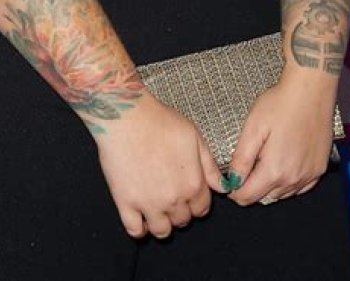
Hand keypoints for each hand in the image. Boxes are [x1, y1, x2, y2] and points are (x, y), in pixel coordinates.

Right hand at [94, 91, 225, 238]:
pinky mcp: (126, 203)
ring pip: (162, 231)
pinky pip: (135, 230)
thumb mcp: (194, 137)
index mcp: (193, 184)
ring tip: (158, 208)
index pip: (201, 209)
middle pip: (182, 220)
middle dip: (181, 210)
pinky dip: (140, 228)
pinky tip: (141, 217)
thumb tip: (224, 187)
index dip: (197, 202)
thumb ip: (210, 166)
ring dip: (163, 222)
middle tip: (171, 195)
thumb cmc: (160, 121)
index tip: (189, 195)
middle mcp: (173, 199)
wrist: (127, 117)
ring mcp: (149, 204)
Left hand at [225, 68, 336, 206]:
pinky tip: (284, 163)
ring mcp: (309, 175)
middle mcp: (294, 179)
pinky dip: (289, 182)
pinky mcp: (320, 168)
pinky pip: (300, 187)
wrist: (311, 90)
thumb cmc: (281, 103)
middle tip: (247, 165)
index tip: (230, 179)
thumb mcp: (253, 128)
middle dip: (252, 187)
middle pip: (265, 198)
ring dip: (270, 185)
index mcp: (274, 171)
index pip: (247, 197)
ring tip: (265, 160)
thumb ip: (241, 159)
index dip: (234, 190)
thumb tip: (232, 181)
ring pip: (282, 194)